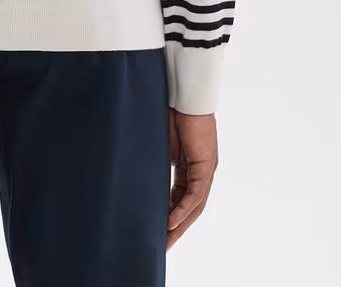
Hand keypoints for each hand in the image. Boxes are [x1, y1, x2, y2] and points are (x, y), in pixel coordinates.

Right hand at [167, 108, 218, 248]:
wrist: (184, 95)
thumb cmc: (171, 112)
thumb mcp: (161, 145)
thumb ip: (156, 162)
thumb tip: (135, 171)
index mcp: (189, 167)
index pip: (180, 198)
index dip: (169, 215)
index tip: (157, 230)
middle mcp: (200, 171)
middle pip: (190, 207)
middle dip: (175, 228)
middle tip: (162, 246)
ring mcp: (205, 169)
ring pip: (194, 205)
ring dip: (179, 224)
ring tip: (165, 240)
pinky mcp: (206, 165)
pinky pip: (195, 194)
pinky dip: (183, 209)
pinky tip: (171, 221)